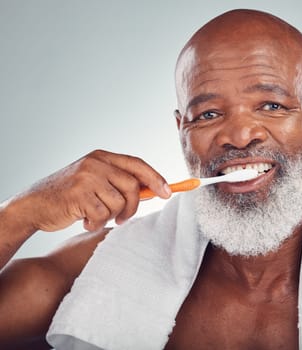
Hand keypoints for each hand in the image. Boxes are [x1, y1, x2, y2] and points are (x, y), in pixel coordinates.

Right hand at [18, 150, 170, 232]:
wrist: (34, 204)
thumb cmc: (69, 196)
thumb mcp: (94, 181)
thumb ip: (119, 182)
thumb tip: (153, 191)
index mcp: (102, 157)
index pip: (137, 164)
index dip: (155, 178)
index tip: (168, 192)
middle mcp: (95, 163)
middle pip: (133, 186)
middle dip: (133, 207)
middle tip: (123, 218)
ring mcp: (86, 178)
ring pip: (119, 203)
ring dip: (110, 216)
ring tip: (94, 216)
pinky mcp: (78, 195)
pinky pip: (102, 215)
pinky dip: (96, 223)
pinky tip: (84, 220)